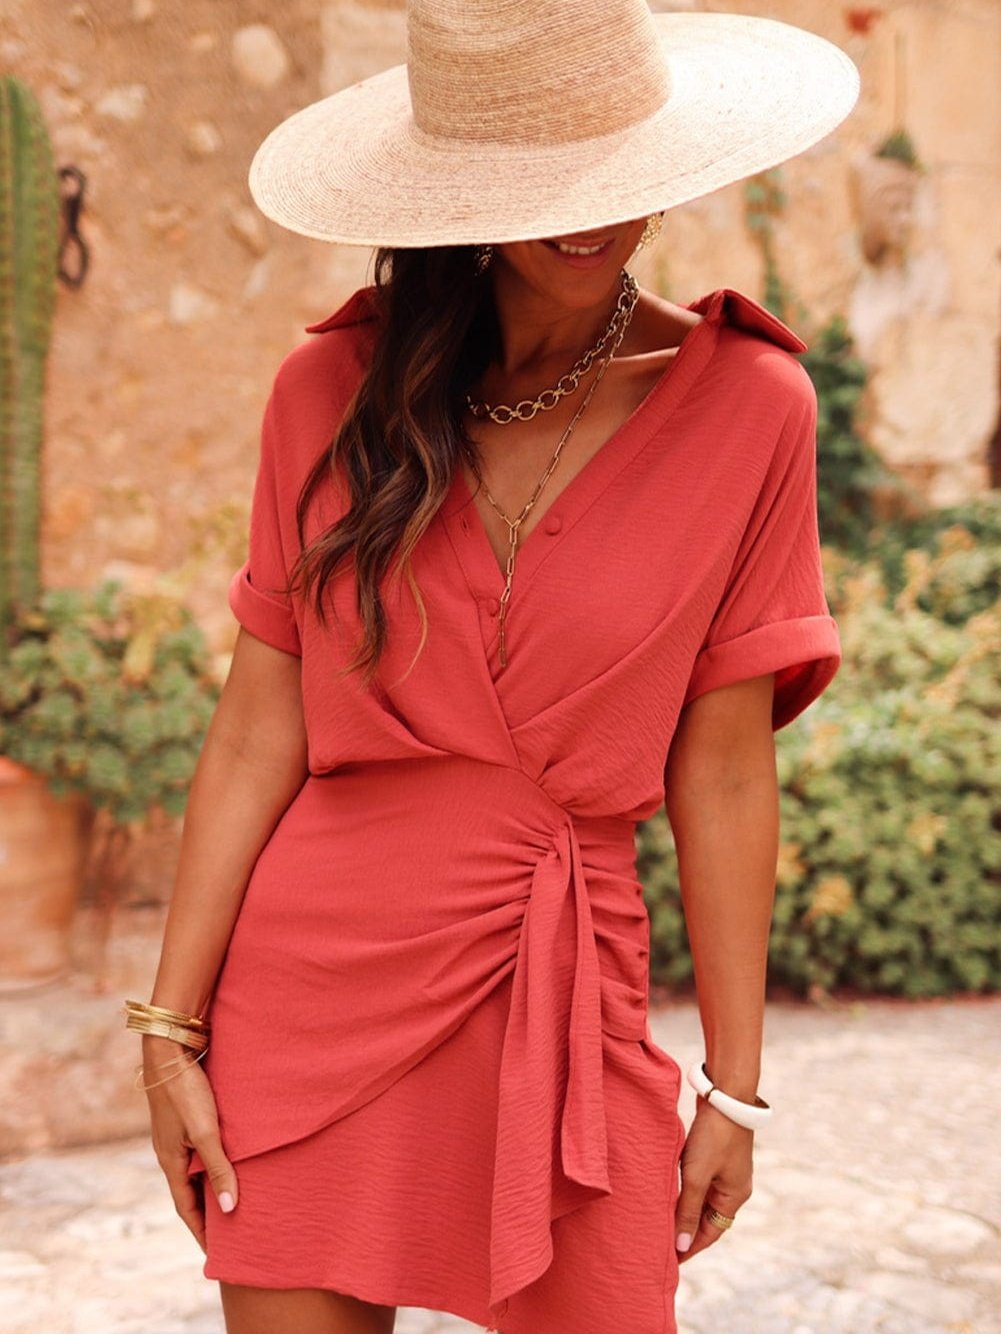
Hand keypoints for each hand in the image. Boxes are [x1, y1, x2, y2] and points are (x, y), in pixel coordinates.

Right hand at [141, 1037, 237, 1251]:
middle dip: (208, 1213)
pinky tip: (230, 1159)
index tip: (216, 1254)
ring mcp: (176, 1136)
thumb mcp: (205, 1132)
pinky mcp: (185, 1118)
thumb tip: (229, 1209)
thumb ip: (219, 1168)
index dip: (202, 1232)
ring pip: (196, 1170)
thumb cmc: (187, 1091)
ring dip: (213, 1186)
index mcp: (171, 1162)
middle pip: (191, 1193)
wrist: (169, 1049)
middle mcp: (171, 1153)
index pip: (187, 1209)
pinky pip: (200, 1150)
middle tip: (230, 1232)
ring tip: (234, 1199)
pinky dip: (214, 1162)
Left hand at [674, 1098, 752, 1261]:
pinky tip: (670, 1192)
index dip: (691, 1247)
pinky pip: (700, 1182)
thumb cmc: (713, 1136)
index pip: (710, 1233)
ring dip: (685, 1210)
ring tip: (662, 1223)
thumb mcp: (697, 1176)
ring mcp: (727, 1171)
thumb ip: (688, 1210)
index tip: (669, 1261)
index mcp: (734, 1197)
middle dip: (687, 1232)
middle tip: (661, 1245)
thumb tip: (682, 1246)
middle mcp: (734, 1187)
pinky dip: (686, 1191)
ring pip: (703, 1200)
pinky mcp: (717, 1155)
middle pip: (708, 1218)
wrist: (724, 1095)